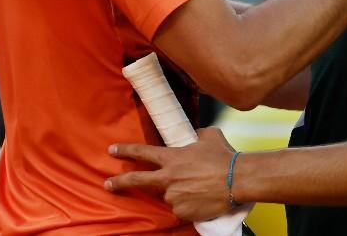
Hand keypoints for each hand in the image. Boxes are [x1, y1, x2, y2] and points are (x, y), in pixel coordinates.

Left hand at [106, 127, 236, 221]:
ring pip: (168, 195)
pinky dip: (187, 204)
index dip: (125, 150)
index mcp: (172, 157)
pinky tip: (201, 197)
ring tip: (197, 186)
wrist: (238, 179)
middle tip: (108, 184)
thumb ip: (194, 136)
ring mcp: (174, 196)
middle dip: (119, 182)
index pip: (142, 152)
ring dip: (176, 192)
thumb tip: (193, 137)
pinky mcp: (183, 211)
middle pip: (137, 180)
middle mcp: (168, 178)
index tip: (112, 150)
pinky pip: (180, 208)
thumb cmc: (224, 156)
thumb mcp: (208, 136)